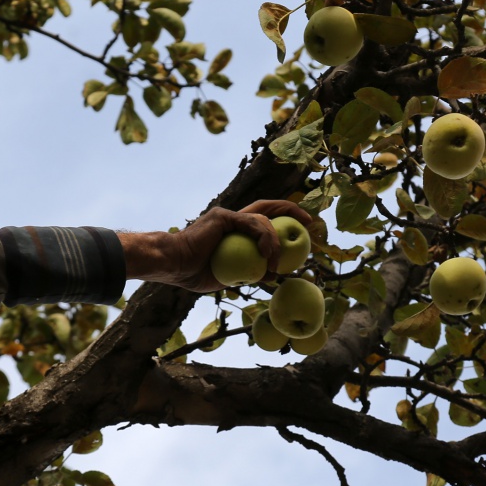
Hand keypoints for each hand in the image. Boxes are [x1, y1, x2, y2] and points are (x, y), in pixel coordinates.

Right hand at [121, 200, 313, 292]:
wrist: (174, 265)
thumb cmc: (194, 273)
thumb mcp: (229, 276)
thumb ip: (249, 273)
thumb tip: (271, 278)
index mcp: (234, 231)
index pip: (264, 220)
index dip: (284, 221)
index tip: (303, 230)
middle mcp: (233, 219)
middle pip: (269, 207)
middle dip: (292, 211)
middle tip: (311, 223)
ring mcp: (229, 216)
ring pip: (263, 220)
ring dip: (276, 242)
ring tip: (276, 264)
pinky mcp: (224, 217)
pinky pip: (251, 224)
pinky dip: (264, 238)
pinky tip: (268, 253)